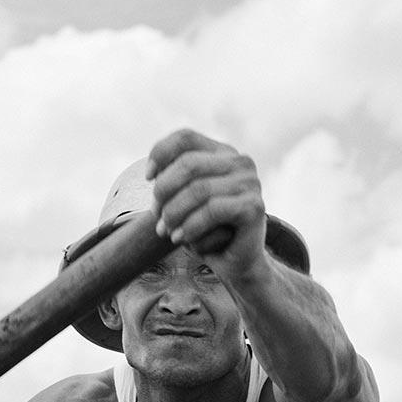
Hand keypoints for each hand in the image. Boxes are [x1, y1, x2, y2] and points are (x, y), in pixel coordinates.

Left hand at [147, 129, 266, 275]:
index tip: (147, 178)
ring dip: (174, 213)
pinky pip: (213, 210)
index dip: (160, 153)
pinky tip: (180, 238)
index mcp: (222, 153)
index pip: (186, 138)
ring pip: (198, 189)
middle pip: (189, 163)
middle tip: (156, 217)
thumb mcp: (182, 201)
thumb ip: (171, 181)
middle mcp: (240, 162)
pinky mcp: (254, 206)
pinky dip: (190, 226)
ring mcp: (250, 183)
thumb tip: (152, 173)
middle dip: (164, 191)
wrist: (235, 263)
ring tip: (165, 231)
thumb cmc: (205, 230)